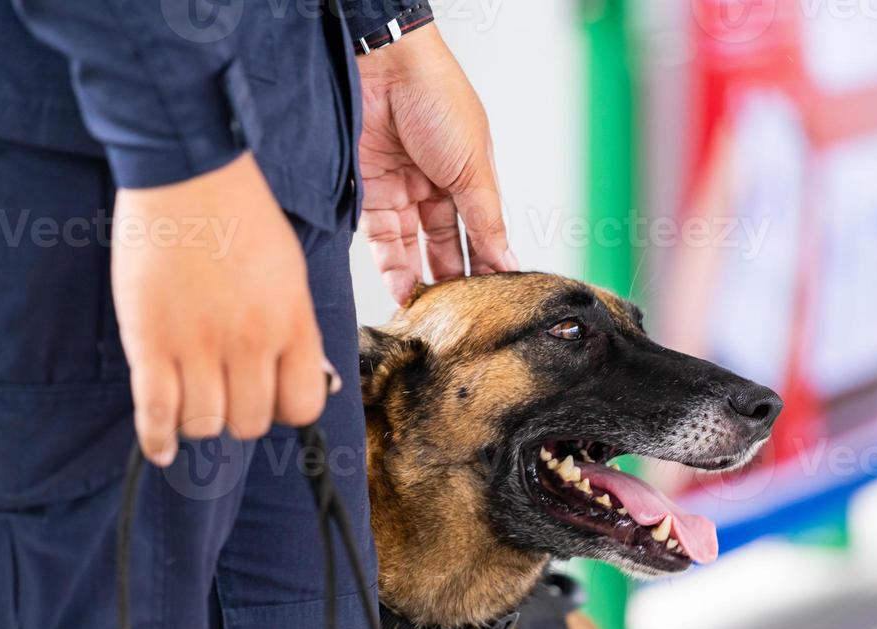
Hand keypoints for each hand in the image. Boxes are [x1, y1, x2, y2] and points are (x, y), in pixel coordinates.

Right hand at [112, 152, 335, 465]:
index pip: (302, 407)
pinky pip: (156, 412)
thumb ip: (296, 331)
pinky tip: (161, 448)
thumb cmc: (240, 220)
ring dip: (198, 420)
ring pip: (204, 425)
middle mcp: (251, 341)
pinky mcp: (150, 340)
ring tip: (191, 399)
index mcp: (292, 323)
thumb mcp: (290, 275)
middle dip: (239, 415)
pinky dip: (157, 439)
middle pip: (250, 423)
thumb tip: (306, 380)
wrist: (186, 174)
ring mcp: (198, 344)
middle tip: (223, 390)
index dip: (284, 410)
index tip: (268, 396)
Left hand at [357, 25, 517, 302]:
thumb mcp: (473, 167)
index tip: (494, 301)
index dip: (487, 265)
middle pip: (446, 244)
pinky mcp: (369, 194)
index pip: (481, 232)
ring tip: (433, 314)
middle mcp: (437, 186)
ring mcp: (402, 190)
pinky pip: (382, 240)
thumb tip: (507, 262)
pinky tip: (406, 292)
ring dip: (422, 280)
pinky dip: (393, 267)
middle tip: (460, 316)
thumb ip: (486, 220)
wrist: (383, 65)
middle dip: (452, 279)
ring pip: (413, 247)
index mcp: (470, 176)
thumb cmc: (437, 99)